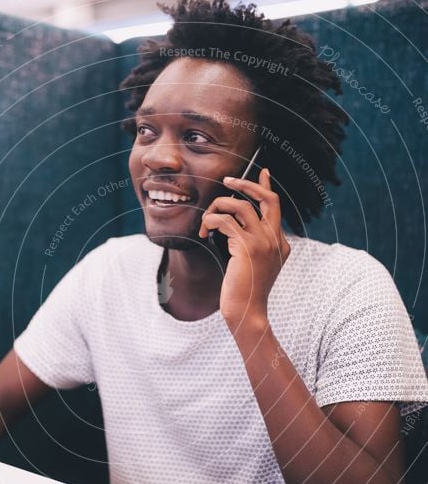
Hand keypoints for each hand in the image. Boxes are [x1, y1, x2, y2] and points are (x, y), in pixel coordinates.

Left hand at [198, 168, 290, 330]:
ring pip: (240, 206)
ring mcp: (263, 243)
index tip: (263, 171)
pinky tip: (204, 233)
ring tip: (207, 221)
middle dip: (246, 184)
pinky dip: (210, 222)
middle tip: (227, 181)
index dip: (267, 187)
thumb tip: (232, 222)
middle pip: (267, 198)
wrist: (247, 312)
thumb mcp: (254, 265)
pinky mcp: (247, 247)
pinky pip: (224, 221)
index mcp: (280, 243)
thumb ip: (252, 243)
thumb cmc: (244, 291)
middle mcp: (276, 240)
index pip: (275, 206)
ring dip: (218, 207)